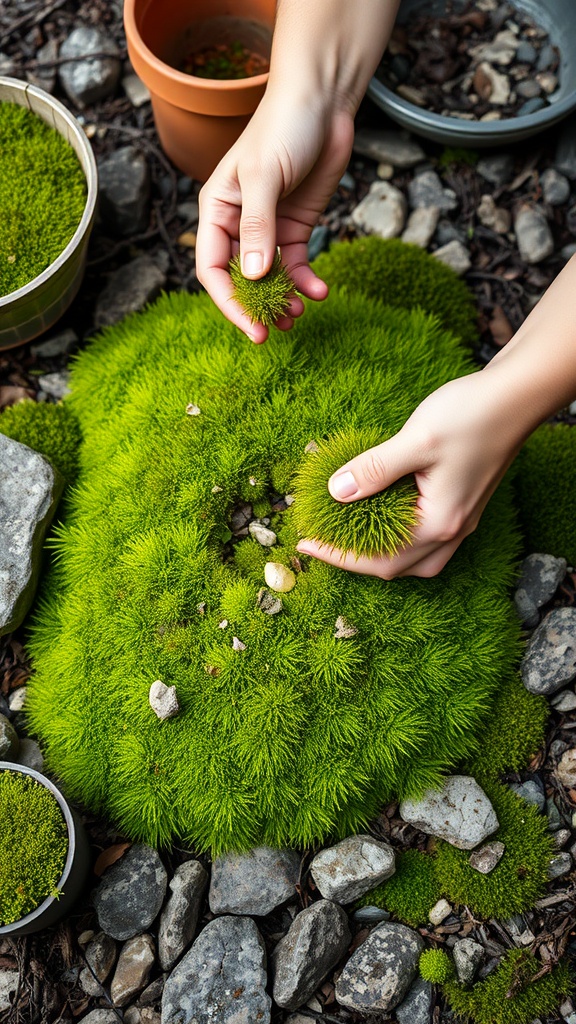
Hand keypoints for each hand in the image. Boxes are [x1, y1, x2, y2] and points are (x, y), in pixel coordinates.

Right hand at [196, 91, 354, 342]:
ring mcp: (268, 228)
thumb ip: (258, 227)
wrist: (323, 101)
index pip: (213, 269)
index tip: (251, 327)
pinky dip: (306, 282)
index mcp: (216, 211)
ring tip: (299, 315)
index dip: (230, 302)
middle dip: (258, 307)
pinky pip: (296, 265)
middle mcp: (238, 225)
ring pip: (269, 279)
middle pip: (241, 280)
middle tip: (277, 331)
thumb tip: (255, 276)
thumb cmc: (284, 127)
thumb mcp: (265, 176)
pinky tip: (320, 292)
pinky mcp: (296, 228)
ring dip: (283, 300)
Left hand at [296, 367, 526, 577]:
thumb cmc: (471, 414)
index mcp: (440, 523)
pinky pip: (426, 537)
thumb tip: (334, 492)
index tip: (303, 545)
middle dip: (355, 560)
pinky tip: (380, 516)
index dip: (337, 555)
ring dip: (380, 555)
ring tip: (347, 537)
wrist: (518, 396)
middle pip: (397, 567)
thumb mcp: (415, 440)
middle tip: (320, 541)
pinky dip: (399, 537)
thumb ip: (374, 469)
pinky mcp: (464, 503)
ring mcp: (462, 519)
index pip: (378, 558)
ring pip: (416, 559)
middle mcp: (453, 530)